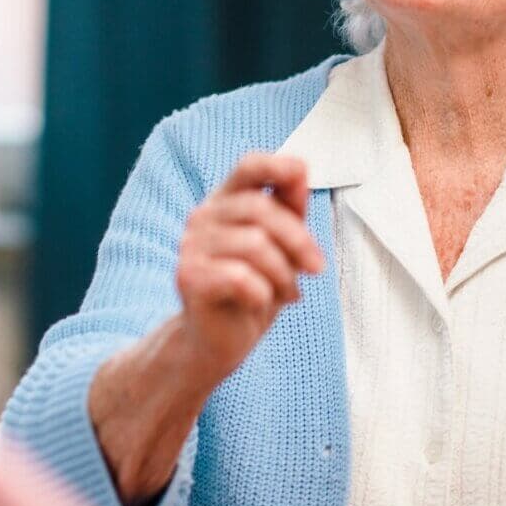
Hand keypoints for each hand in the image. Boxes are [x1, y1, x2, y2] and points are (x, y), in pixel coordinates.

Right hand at [175, 154, 324, 383]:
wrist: (219, 341)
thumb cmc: (253, 288)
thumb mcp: (282, 246)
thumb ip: (289, 208)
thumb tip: (300, 170)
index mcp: (226, 201)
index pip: (248, 166)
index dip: (277, 165)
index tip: (302, 178)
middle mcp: (203, 216)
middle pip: (261, 208)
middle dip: (299, 240)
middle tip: (316, 268)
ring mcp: (191, 246)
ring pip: (255, 245)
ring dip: (283, 274)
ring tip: (287, 292)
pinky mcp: (188, 278)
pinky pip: (241, 277)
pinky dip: (263, 294)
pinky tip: (261, 303)